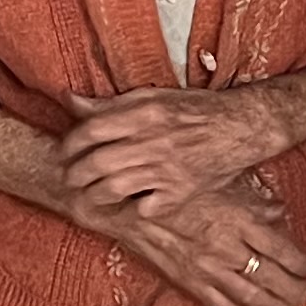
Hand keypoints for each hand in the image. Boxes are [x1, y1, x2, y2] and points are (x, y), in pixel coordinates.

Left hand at [58, 85, 287, 209]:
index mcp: (144, 113)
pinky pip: (145, 207)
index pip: (91, 129)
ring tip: (89, 195)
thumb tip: (67, 99)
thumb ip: (109, 103)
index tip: (64, 151)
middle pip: (97, 162)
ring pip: (114, 187)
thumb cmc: (193, 110)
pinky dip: (133, 208)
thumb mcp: (151, 97)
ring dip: (95, 195)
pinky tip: (128, 204)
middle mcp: (153, 140)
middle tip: (68, 179)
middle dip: (75, 174)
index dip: (70, 143)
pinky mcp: (181, 192)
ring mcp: (167, 169)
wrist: (241, 127)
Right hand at [84, 177, 305, 305]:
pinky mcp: (189, 282)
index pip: (284, 251)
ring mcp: (207, 269)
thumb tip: (279, 211)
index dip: (302, 264)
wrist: (131, 206)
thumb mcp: (220, 184)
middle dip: (296, 290)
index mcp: (238, 220)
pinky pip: (223, 305)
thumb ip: (254, 200)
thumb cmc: (177, 190)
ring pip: (252, 298)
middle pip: (274, 279)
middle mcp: (226, 248)